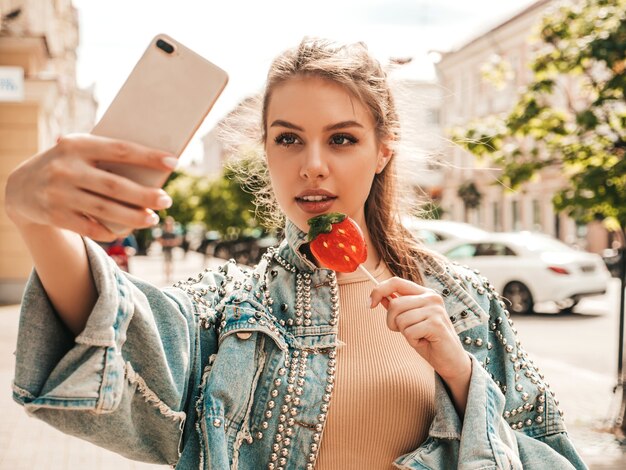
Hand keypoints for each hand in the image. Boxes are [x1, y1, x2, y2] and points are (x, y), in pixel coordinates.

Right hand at [5, 134, 175, 240]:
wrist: (20, 187)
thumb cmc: (66, 165)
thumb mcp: (78, 151)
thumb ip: (106, 156)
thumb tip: (153, 167)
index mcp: (76, 145)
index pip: (120, 149)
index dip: (148, 156)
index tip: (174, 162)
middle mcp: (66, 168)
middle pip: (115, 185)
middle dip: (145, 195)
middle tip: (167, 200)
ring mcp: (58, 193)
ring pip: (104, 209)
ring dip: (133, 217)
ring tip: (153, 218)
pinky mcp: (54, 215)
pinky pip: (90, 228)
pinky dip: (110, 230)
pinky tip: (126, 230)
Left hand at [370, 277, 470, 382]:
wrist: (450, 359)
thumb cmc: (428, 339)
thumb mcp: (409, 321)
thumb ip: (397, 307)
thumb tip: (379, 296)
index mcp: (424, 292)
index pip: (395, 282)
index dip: (378, 290)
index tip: (369, 304)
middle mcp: (431, 297)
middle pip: (395, 304)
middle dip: (391, 322)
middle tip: (404, 331)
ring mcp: (435, 309)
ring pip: (400, 319)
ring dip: (404, 333)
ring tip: (418, 336)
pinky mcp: (436, 324)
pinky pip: (409, 332)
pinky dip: (412, 341)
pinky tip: (424, 341)